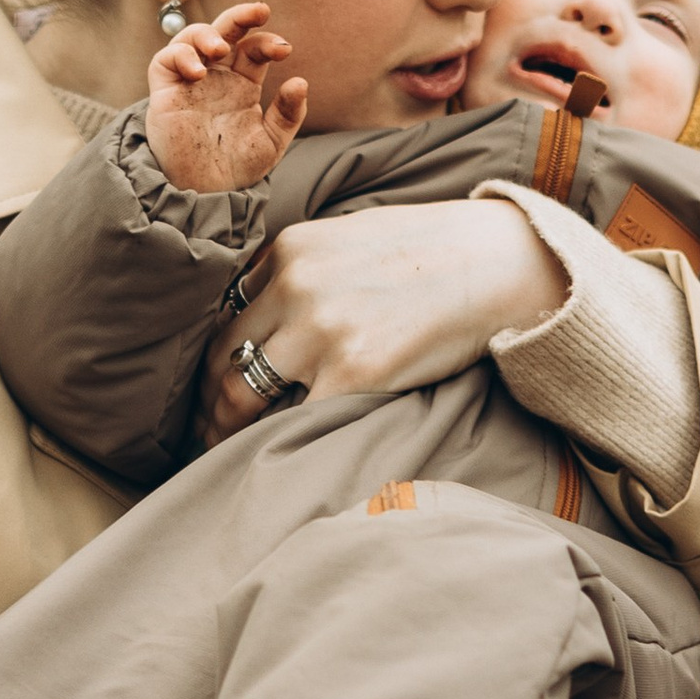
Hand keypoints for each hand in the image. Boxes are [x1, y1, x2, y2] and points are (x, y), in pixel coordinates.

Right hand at [147, 2, 307, 194]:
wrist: (207, 194)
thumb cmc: (238, 168)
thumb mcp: (272, 141)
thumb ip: (287, 114)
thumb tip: (300, 81)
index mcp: (242, 83)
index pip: (253, 48)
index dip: (267, 41)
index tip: (284, 50)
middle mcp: (216, 77)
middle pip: (224, 31)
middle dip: (240, 16)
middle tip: (260, 10)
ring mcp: (189, 83)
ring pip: (191, 38)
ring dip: (207, 33)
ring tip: (220, 46)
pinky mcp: (166, 94)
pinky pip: (164, 61)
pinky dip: (181, 56)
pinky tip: (199, 71)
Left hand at [198, 199, 563, 443]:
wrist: (498, 263)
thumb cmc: (432, 253)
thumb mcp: (351, 238)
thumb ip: (304, 269)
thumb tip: (267, 314)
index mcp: (290, 249)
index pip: (226, 312)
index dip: (214, 356)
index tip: (209, 386)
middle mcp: (296, 285)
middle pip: (224, 356)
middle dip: (207, 402)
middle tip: (202, 433)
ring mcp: (322, 331)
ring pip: (242, 392)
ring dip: (225, 428)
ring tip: (221, 452)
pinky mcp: (354, 373)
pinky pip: (293, 420)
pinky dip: (275, 442)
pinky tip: (271, 460)